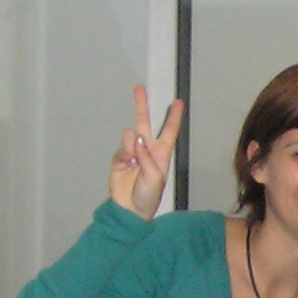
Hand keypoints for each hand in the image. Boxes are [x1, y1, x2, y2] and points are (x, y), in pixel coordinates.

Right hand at [110, 84, 182, 219]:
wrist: (129, 209)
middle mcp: (147, 149)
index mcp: (161, 153)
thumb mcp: (154, 178)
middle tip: (139, 87)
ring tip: (133, 161)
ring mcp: (132, 152)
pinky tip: (126, 165)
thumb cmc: (149, 196)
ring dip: (131, 144)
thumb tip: (136, 139)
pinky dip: (123, 154)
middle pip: (145, 122)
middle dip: (141, 105)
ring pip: (130, 134)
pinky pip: (120, 148)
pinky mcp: (119, 158)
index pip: (169, 131)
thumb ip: (146, 157)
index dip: (173, 117)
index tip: (178, 101)